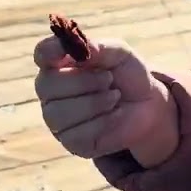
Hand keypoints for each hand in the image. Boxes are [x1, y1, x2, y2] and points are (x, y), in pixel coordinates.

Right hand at [33, 36, 178, 164]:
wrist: (148, 106)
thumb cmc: (127, 75)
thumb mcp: (120, 54)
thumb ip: (100, 47)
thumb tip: (81, 48)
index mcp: (59, 64)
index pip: (42, 54)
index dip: (50, 51)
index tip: (65, 49)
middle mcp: (51, 92)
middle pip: (46, 85)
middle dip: (82, 81)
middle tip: (109, 79)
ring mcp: (58, 119)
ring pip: (58, 113)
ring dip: (94, 103)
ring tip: (115, 96)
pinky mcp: (72, 142)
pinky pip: (76, 135)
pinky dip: (102, 122)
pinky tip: (115, 115)